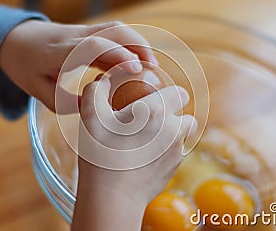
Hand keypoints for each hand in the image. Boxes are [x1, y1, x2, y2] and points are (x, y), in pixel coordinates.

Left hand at [0, 20, 157, 112]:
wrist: (14, 39)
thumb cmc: (24, 66)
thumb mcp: (38, 90)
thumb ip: (65, 102)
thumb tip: (94, 108)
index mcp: (61, 52)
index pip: (94, 45)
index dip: (117, 54)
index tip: (136, 69)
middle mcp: (75, 37)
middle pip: (112, 30)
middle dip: (137, 45)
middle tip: (152, 67)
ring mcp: (83, 31)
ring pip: (116, 28)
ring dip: (137, 42)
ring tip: (150, 64)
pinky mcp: (87, 33)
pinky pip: (112, 33)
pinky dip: (129, 44)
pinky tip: (136, 61)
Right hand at [71, 76, 196, 230]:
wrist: (111, 195)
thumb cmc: (100, 154)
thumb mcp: (90, 116)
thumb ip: (96, 90)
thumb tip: (103, 80)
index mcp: (155, 110)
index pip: (180, 93)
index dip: (170, 94)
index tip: (157, 99)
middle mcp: (173, 129)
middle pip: (185, 114)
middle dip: (173, 114)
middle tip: (151, 119)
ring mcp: (177, 151)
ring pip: (184, 134)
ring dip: (173, 132)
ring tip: (151, 137)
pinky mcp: (175, 168)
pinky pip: (178, 152)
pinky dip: (168, 150)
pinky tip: (148, 155)